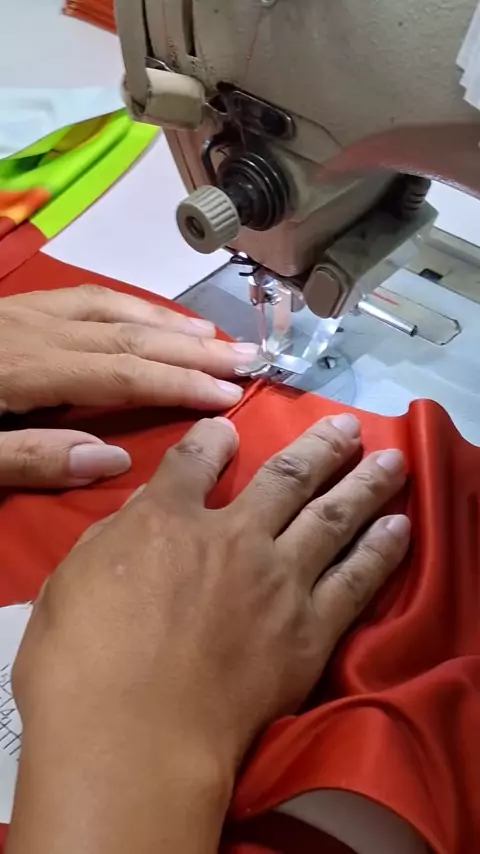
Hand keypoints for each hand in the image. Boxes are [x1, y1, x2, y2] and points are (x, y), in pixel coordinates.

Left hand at [0, 285, 253, 488]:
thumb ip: (34, 458)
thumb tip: (114, 461)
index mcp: (27, 370)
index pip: (123, 375)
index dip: (180, 384)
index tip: (229, 395)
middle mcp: (39, 330)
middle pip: (130, 336)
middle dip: (193, 349)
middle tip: (246, 358)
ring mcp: (29, 311)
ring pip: (112, 308)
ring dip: (167, 323)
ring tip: (212, 336)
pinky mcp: (19, 306)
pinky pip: (87, 296)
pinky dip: (129, 304)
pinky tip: (149, 314)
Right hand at [14, 414, 409, 770]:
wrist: (134, 738)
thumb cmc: (80, 664)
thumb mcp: (72, 580)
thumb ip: (116, 534)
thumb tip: (150, 504)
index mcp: (167, 520)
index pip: (197, 458)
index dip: (214, 438)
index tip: (229, 430)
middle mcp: (233, 536)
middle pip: (287, 477)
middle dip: (321, 447)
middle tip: (349, 426)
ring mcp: (278, 581)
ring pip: (333, 517)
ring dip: (365, 485)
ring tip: (392, 461)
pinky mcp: (309, 631)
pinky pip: (355, 581)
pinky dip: (381, 551)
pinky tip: (401, 528)